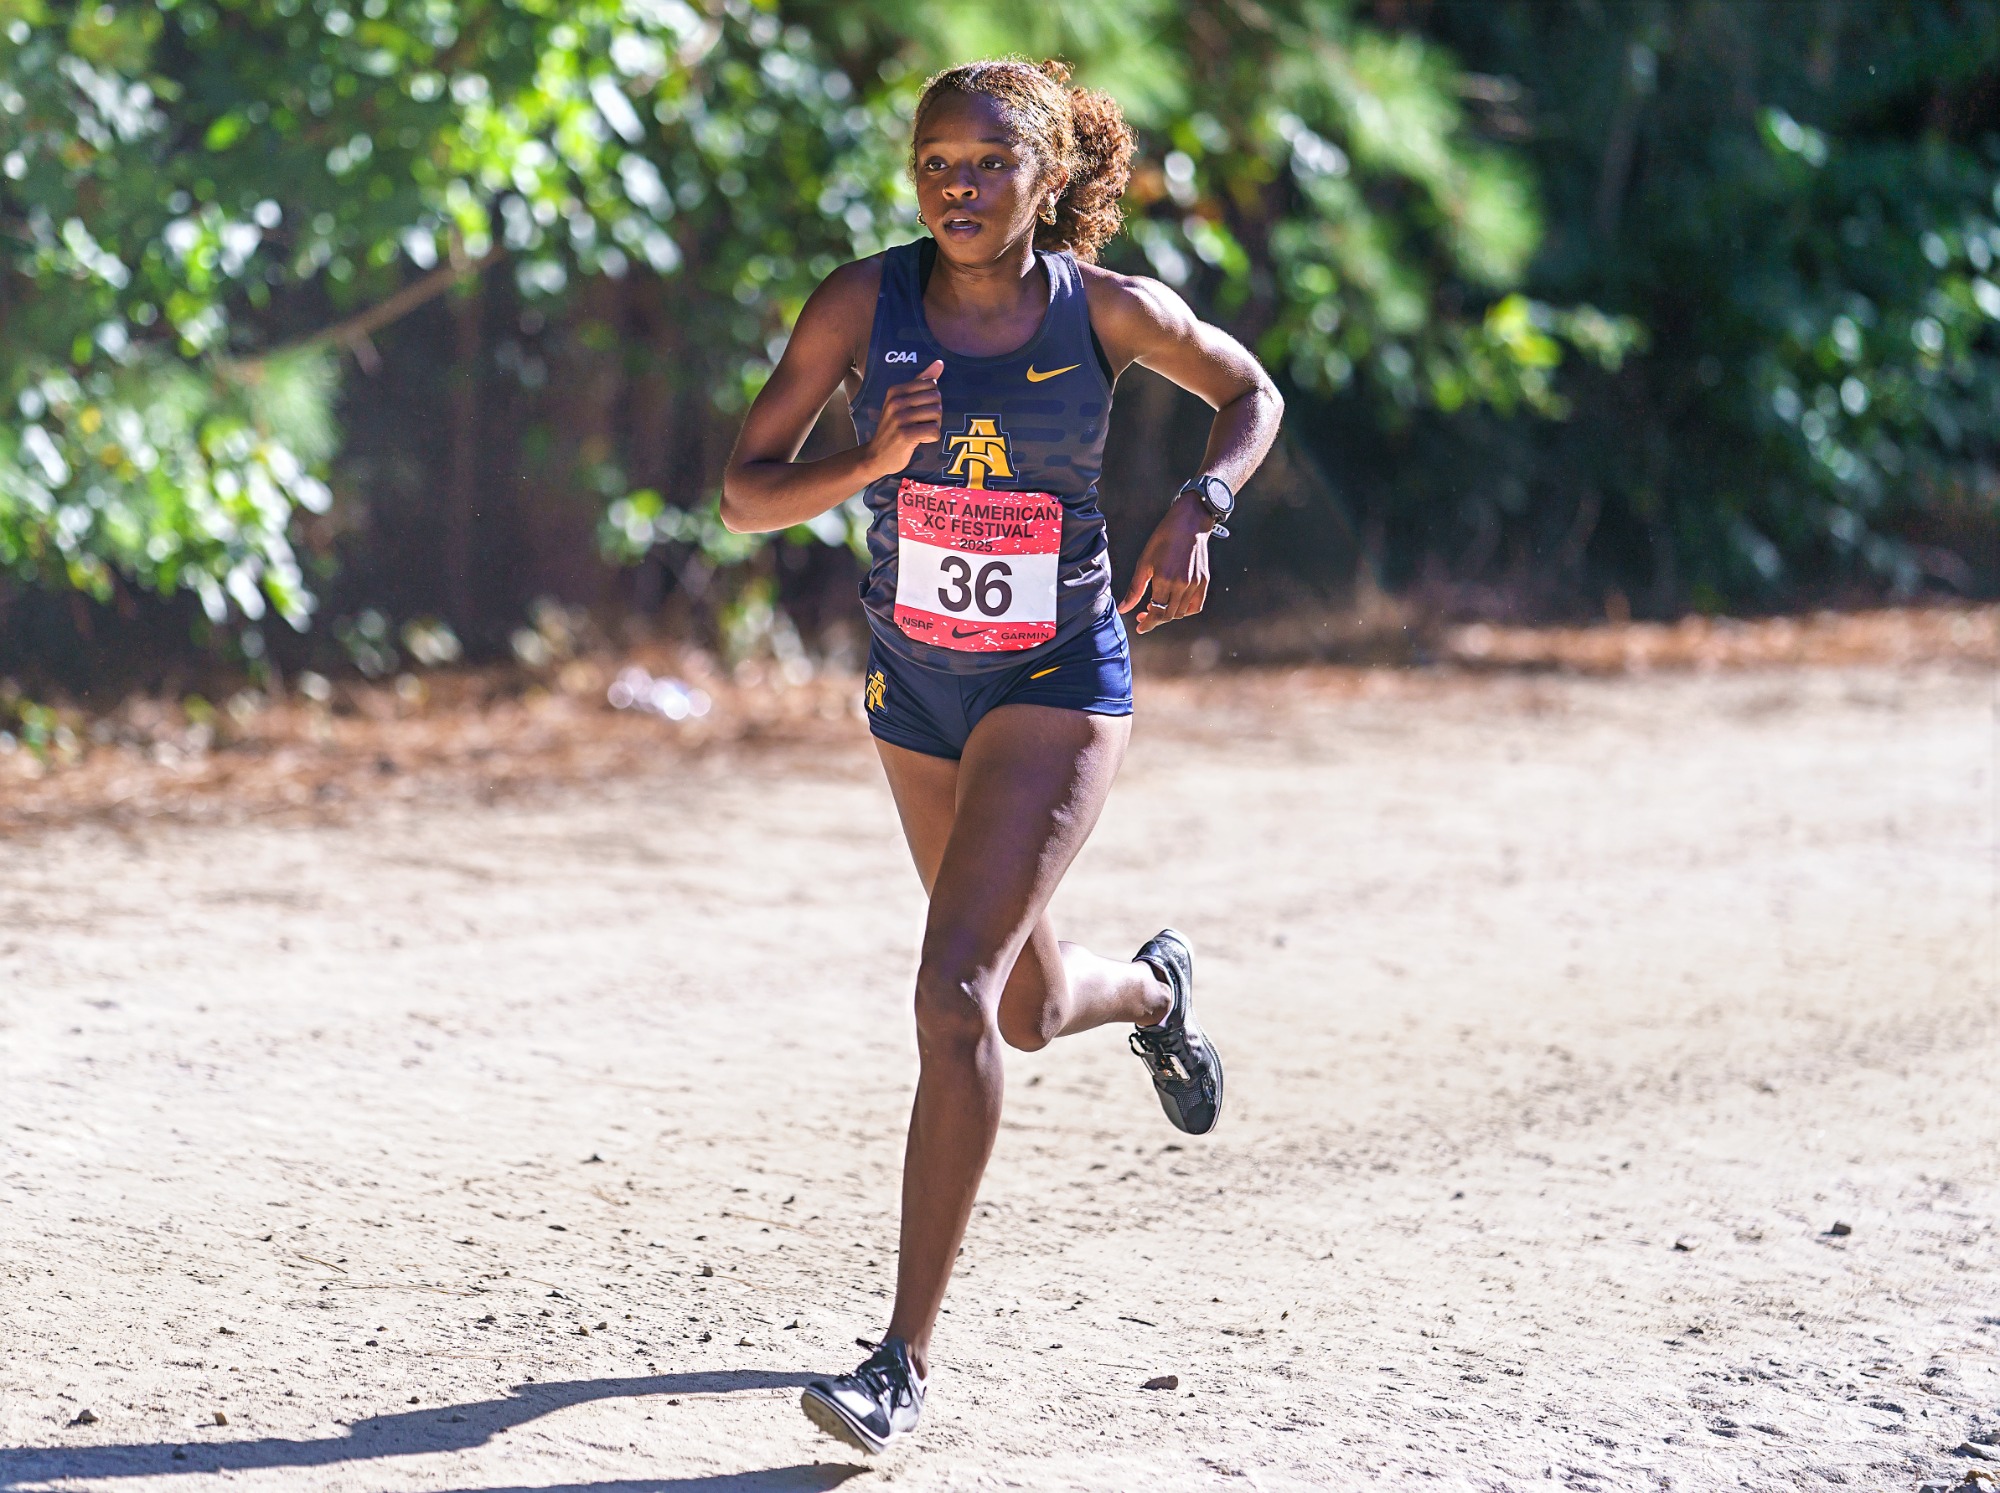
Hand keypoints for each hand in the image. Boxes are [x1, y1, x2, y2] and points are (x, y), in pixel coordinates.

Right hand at [862, 359, 943, 478]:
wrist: (876, 456)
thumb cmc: (894, 428)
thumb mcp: (902, 402)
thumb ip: (921, 382)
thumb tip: (940, 363)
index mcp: (895, 390)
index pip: (931, 383)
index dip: (932, 399)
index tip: (921, 410)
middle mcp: (896, 401)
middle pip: (936, 398)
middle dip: (936, 413)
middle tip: (923, 423)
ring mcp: (899, 418)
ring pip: (937, 414)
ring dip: (934, 425)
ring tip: (921, 431)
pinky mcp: (904, 435)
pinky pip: (934, 431)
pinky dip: (932, 438)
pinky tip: (921, 440)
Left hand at [1118, 490, 1212, 634]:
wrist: (1189, 523)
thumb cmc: (1163, 539)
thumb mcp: (1144, 562)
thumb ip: (1134, 589)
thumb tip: (1123, 609)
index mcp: (1165, 580)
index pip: (1156, 612)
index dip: (1148, 623)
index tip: (1140, 627)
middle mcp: (1182, 585)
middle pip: (1169, 615)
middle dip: (1155, 620)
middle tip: (1144, 616)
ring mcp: (1195, 584)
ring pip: (1181, 613)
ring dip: (1168, 615)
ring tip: (1157, 607)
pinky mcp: (1204, 581)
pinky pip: (1196, 606)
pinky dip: (1185, 611)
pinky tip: (1175, 606)